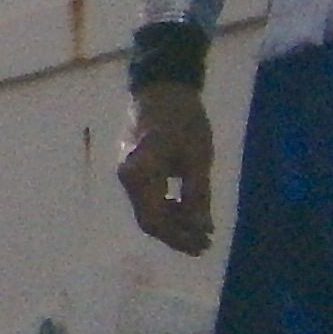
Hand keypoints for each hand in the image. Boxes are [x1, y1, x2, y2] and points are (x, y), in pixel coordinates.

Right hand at [120, 84, 217, 255]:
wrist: (162, 88)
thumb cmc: (183, 120)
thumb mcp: (197, 159)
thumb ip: (197, 196)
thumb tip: (201, 229)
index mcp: (139, 176)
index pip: (155, 221)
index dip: (179, 238)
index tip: (204, 245)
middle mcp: (127, 179)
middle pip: (149, 220)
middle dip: (176, 235)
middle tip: (204, 243)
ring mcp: (127, 174)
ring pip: (148, 210)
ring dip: (173, 222)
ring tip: (199, 228)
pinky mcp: (133, 168)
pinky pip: (147, 197)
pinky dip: (166, 207)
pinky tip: (186, 208)